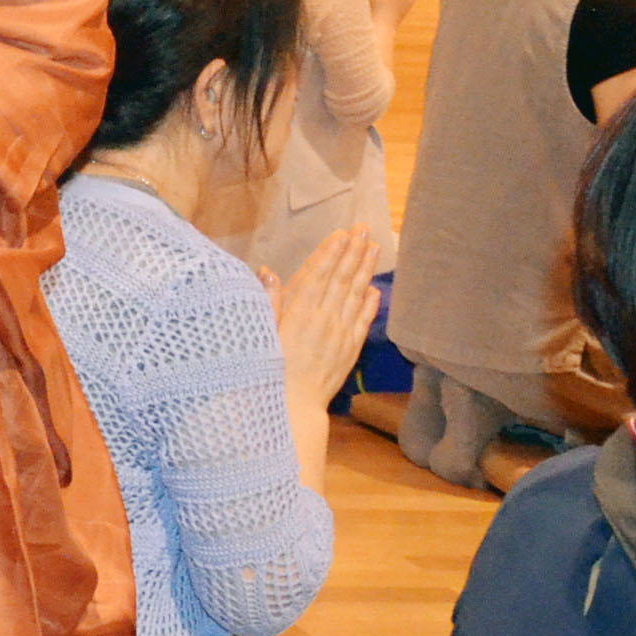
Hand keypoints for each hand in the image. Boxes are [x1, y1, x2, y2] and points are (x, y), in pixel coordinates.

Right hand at [268, 226, 381, 415]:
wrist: (293, 406)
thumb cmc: (269, 369)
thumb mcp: (260, 333)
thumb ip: (268, 301)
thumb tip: (268, 272)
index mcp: (300, 312)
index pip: (320, 274)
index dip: (331, 252)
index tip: (342, 233)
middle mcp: (324, 319)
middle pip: (342, 278)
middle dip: (353, 251)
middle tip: (364, 229)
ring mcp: (340, 334)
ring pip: (356, 294)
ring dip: (366, 269)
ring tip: (375, 247)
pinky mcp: (349, 349)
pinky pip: (363, 320)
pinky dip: (370, 303)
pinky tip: (375, 288)